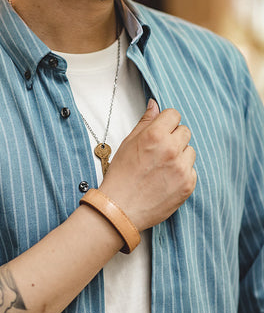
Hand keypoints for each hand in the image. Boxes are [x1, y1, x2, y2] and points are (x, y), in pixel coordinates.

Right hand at [99, 99, 196, 231]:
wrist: (120, 208)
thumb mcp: (127, 144)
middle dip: (173, 138)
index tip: (161, 131)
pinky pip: (192, 170)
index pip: (174, 115)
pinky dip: (182, 173)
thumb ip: (145, 122)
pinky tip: (165, 180)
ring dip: (179, 156)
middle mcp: (171, 149)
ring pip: (190, 151)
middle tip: (158, 152)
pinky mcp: (188, 185)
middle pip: (185, 131)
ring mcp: (181, 168)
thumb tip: (155, 105)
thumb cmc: (120, 176)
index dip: (166, 123)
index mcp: (155, 135)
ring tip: (161, 168)